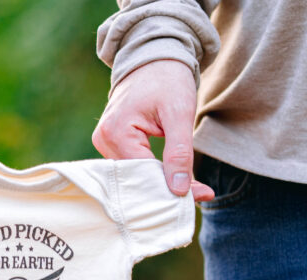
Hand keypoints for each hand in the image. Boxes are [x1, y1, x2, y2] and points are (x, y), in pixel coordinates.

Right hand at [92, 60, 214, 201]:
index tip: (202, 195)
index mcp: (116, 132)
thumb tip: (178, 191)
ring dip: (161, 183)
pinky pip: (133, 167)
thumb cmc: (168, 79)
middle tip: (201, 194)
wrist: (154, 57)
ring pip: (135, 176)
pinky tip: (174, 177)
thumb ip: (179, 153)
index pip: (144, 173)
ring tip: (191, 188)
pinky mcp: (112, 143)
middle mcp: (103, 140)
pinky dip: (154, 174)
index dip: (171, 186)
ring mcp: (104, 142)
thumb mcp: (180, 114)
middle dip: (167, 188)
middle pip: (136, 179)